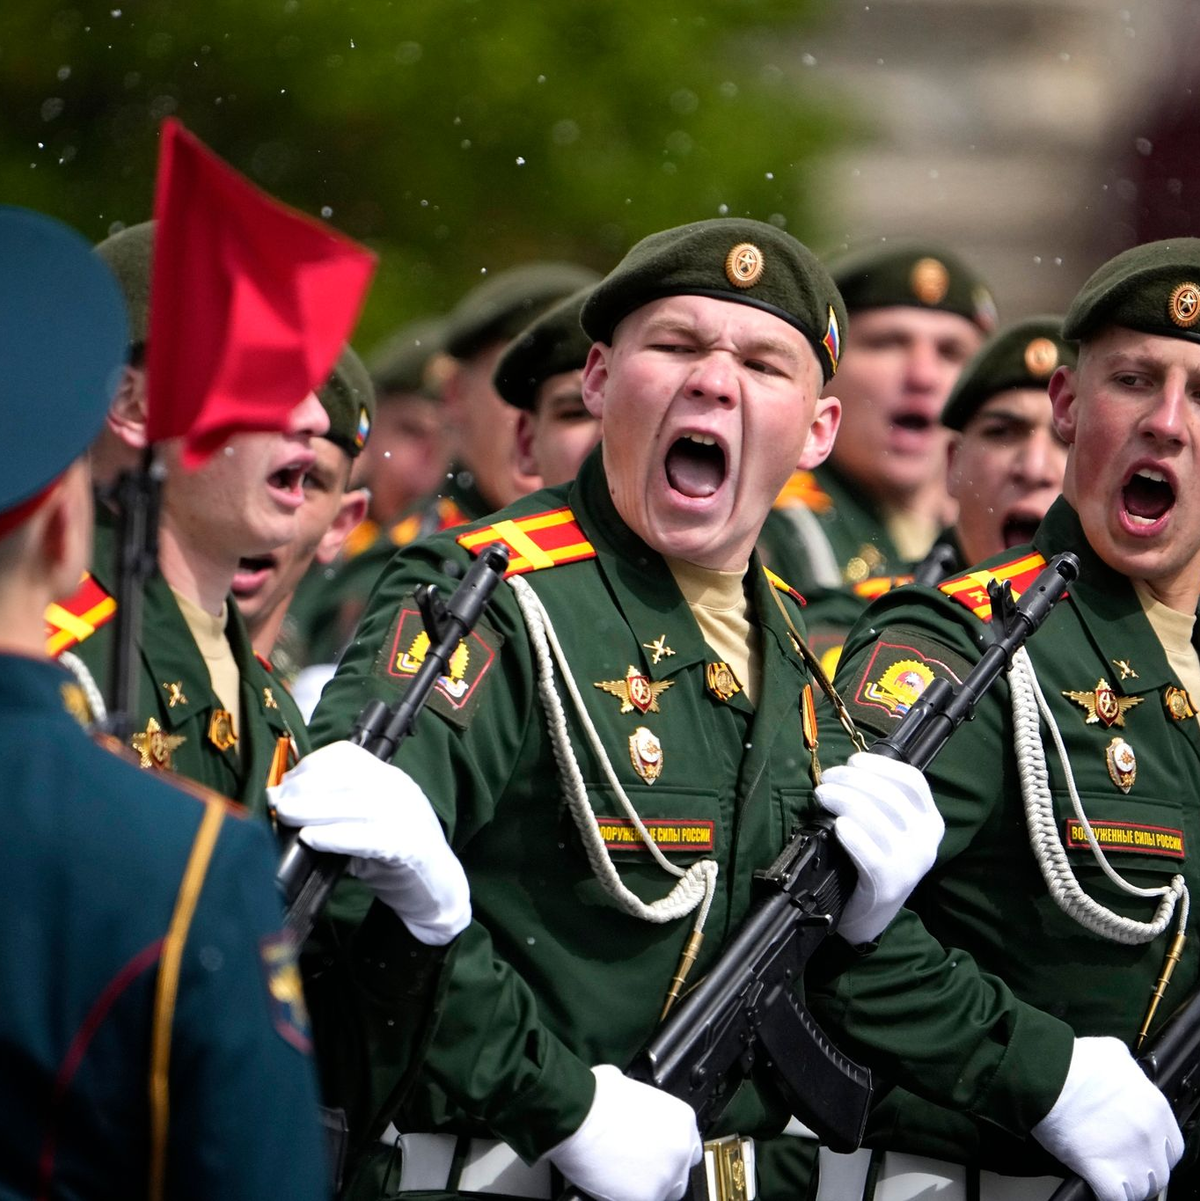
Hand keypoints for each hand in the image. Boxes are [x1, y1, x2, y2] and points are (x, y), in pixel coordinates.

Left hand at [268, 741, 469, 945]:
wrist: (438, 889)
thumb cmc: (397, 856)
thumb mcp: (369, 823)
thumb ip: (339, 811)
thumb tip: (288, 804)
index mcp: (389, 778)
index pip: (347, 755)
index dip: (311, 764)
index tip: (286, 781)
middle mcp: (399, 790)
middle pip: (345, 777)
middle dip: (304, 786)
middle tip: (278, 802)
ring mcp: (405, 816)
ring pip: (352, 802)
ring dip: (311, 808)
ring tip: (285, 816)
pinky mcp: (407, 845)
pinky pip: (365, 835)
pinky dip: (334, 835)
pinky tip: (310, 839)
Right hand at [545, 1065, 701, 1200]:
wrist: (578, 1116)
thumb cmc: (597, 1097)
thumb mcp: (630, 1086)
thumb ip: (644, 1104)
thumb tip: (633, 1105)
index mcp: (682, 1120)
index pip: (688, 1145)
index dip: (669, 1150)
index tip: (656, 1152)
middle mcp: (680, 1149)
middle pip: (680, 1171)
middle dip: (661, 1170)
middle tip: (639, 1165)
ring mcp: (666, 1175)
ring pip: (663, 1191)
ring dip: (647, 1185)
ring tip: (622, 1173)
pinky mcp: (646, 1196)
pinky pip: (642, 1199)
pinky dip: (628, 1194)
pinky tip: (613, 1181)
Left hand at [814, 751, 942, 944]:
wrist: (871, 914)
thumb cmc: (875, 861)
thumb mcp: (890, 829)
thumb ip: (881, 801)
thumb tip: (849, 770)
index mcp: (931, 822)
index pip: (913, 782)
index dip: (881, 766)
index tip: (853, 760)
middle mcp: (927, 841)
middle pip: (890, 797)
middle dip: (853, 780)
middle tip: (827, 777)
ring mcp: (910, 864)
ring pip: (877, 820)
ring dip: (844, 800)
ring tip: (822, 794)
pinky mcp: (890, 883)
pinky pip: (869, 853)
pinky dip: (852, 835)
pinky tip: (838, 825)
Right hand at [1032, 1036, 1181, 1200]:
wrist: (1044, 1074)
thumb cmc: (1072, 1061)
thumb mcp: (1113, 1053)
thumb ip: (1130, 1071)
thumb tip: (1126, 1079)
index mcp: (1155, 1107)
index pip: (1173, 1147)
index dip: (1156, 1150)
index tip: (1139, 1148)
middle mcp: (1148, 1135)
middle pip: (1159, 1172)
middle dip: (1142, 1170)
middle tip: (1121, 1160)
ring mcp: (1128, 1156)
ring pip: (1141, 1189)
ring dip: (1126, 1184)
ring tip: (1107, 1172)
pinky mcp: (1101, 1172)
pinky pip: (1116, 1198)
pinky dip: (1108, 1194)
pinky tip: (1096, 1182)